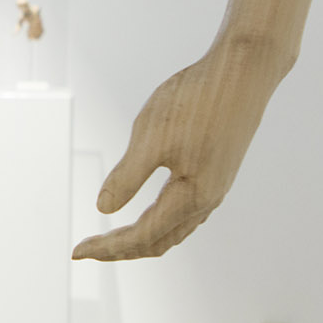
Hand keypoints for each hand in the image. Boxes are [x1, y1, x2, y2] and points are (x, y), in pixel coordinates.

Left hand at [72, 36, 287, 260]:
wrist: (245, 71)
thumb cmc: (197, 100)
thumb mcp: (152, 137)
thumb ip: (128, 178)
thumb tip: (103, 210)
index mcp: (192, 197)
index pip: (142, 236)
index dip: (108, 247)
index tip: (76, 251)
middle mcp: (208, 199)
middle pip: (160, 241)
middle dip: (122, 249)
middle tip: (88, 250)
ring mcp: (216, 185)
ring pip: (176, 229)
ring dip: (143, 238)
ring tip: (114, 239)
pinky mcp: (218, 170)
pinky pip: (187, 212)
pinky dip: (162, 222)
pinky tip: (151, 212)